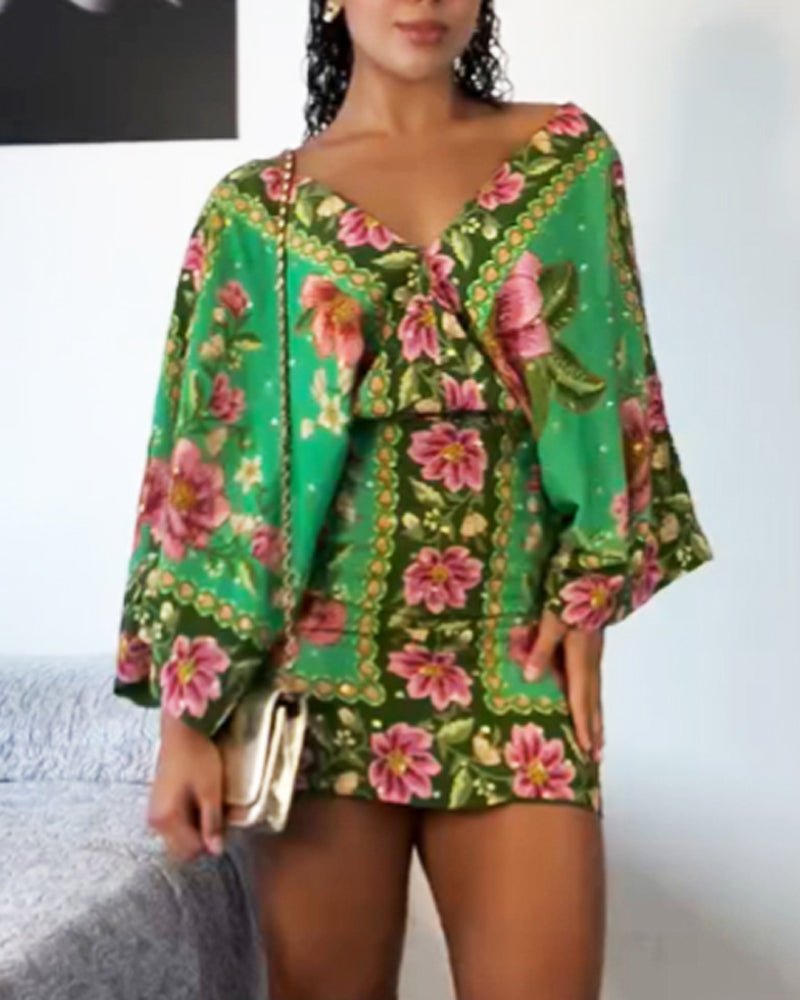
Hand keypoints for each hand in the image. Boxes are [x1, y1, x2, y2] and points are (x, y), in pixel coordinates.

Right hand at [147, 713, 226, 863]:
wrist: (181, 731)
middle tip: (219, 816)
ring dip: (196, 829)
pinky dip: (190, 819)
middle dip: (203, 838)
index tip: (225, 825)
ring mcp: (155, 813)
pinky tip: (200, 802)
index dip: (211, 842)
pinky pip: (175, 824)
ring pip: (179, 836)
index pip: (191, 850)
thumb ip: (211, 822)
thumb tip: (215, 851)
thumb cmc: (197, 758)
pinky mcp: (158, 804)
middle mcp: (155, 822)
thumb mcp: (210, 791)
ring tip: (211, 807)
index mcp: (167, 820)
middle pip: (182, 847)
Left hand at [522, 609, 603, 762]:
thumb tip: (531, 679)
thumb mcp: (551, 620)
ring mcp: (594, 652)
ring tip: (598, 737)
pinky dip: (594, 696)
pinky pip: (594, 678)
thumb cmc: (567, 594)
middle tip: (597, 755)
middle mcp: (590, 658)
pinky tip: (591, 701)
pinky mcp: (593, 645)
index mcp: (580, 655)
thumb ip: (541, 649)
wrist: (593, 574)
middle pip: (593, 699)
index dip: (582, 723)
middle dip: (594, 727)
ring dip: (597, 715)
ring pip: (596, 690)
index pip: (580, 696)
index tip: (587, 748)